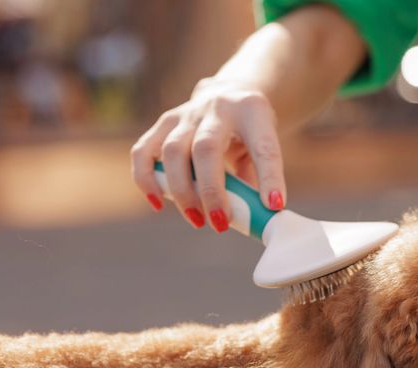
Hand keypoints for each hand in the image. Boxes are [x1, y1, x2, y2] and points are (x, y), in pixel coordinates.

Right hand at [130, 78, 285, 231]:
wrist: (233, 94)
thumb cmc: (252, 131)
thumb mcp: (266, 145)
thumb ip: (261, 177)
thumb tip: (259, 217)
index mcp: (253, 112)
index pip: (263, 147)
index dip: (269, 178)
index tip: (273, 205)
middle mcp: (218, 108)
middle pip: (205, 149)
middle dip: (210, 192)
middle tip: (220, 224)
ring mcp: (187, 113)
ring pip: (172, 151)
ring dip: (181, 192)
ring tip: (197, 220)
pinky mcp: (164, 122)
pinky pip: (144, 151)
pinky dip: (146, 179)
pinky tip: (159, 203)